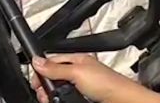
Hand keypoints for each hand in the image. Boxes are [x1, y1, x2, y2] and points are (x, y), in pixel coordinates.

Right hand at [31, 54, 159, 102]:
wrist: (124, 102)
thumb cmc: (108, 84)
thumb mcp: (77, 73)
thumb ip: (55, 68)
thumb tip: (36, 61)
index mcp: (77, 60)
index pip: (52, 61)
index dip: (41, 70)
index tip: (35, 81)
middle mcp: (78, 72)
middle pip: (54, 77)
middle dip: (45, 85)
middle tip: (42, 94)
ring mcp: (81, 86)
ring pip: (59, 90)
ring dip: (52, 95)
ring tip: (49, 99)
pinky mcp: (83, 98)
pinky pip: (66, 98)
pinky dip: (60, 100)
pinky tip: (59, 102)